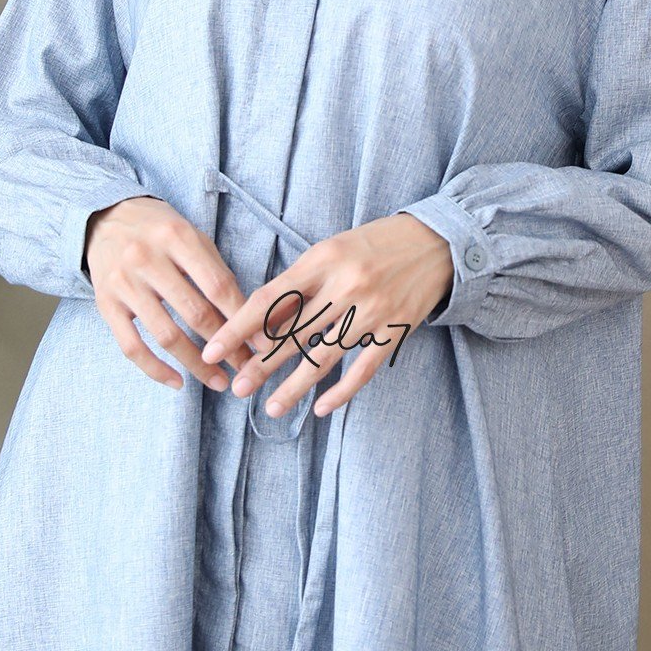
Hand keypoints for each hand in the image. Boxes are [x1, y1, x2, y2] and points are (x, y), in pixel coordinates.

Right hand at [84, 195, 257, 391]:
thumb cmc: (160, 230)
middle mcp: (147, 259)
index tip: (262, 343)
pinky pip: (131, 346)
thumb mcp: (191, 235)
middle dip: (226, 347)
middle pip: (195, 313)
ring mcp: (124, 283)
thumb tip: (248, 318)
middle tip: (247, 368)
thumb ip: (216, 271)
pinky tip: (177, 382)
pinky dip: (155, 369)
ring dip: (197, 365)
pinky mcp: (105, 304)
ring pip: (166, 335)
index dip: (243, 318)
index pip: (217, 286)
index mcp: (177, 237)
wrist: (105, 219)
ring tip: (219, 381)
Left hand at [199, 211, 454, 421]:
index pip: (269, 300)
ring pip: (324, 357)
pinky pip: (362, 370)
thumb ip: (299, 284)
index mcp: (323, 260)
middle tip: (237, 387)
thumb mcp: (331, 250)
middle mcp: (346, 286)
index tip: (212, 349)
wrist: (438, 243)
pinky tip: (321, 408)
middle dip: (261, 364)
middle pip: (293, 334)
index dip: (237, 328)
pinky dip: (341, 392)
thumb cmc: (375, 244)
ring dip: (294, 387)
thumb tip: (259, 322)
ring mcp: (372, 311)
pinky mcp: (394, 331)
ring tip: (271, 408)